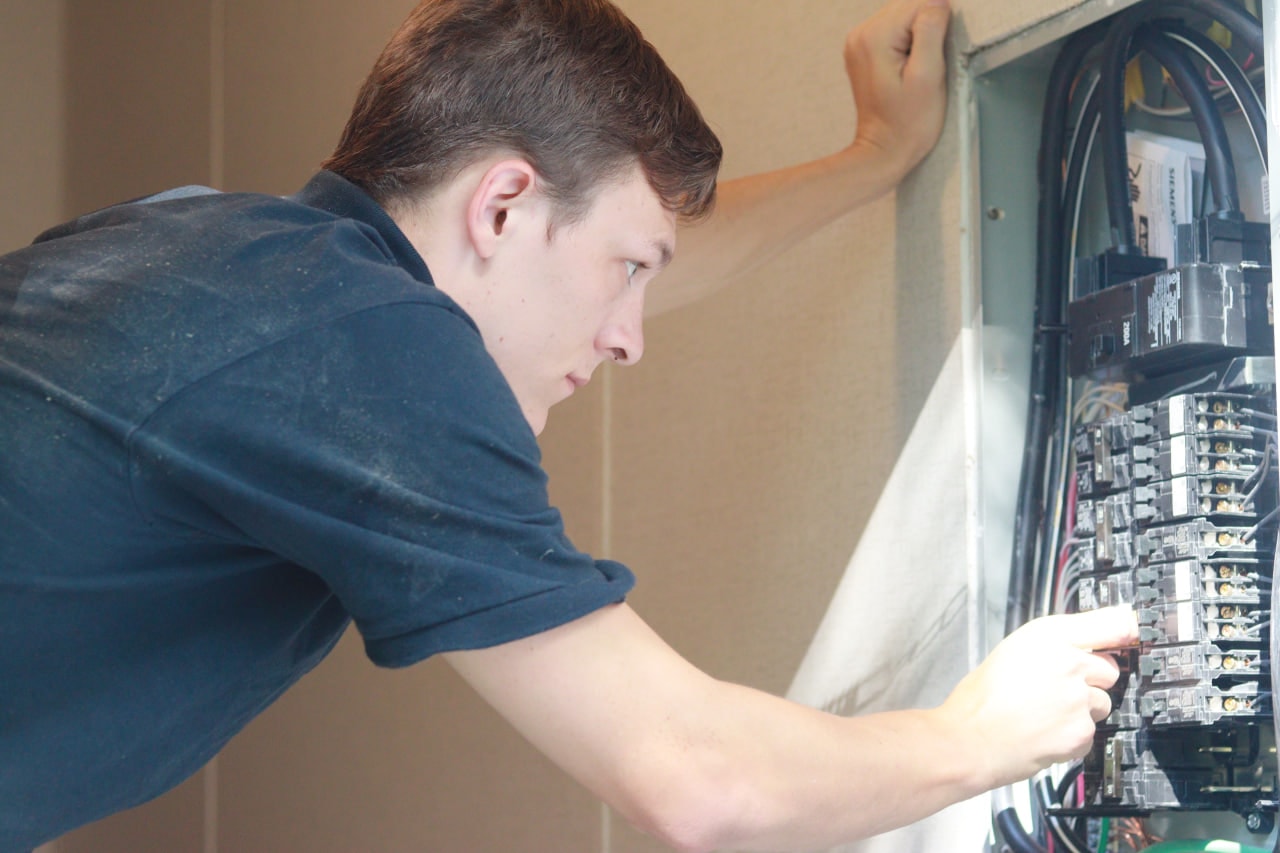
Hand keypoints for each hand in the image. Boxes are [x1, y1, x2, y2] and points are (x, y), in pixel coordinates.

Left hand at [844, 0, 950, 179]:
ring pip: (903, 18)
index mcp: (874, 36)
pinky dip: (908, 44)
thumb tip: (938, 1)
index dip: (937, 27)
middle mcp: (860, 34)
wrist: (884, 151)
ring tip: (916, 70)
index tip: (933, 58)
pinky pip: (894, 32)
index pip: (919, 4)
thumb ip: (931, 30)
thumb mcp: (928, 75)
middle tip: (925, 66)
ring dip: (918, 38)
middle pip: (908, 8)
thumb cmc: (909, 122)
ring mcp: (858, 43)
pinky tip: (908, 69)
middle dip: (926, 31)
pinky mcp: (864, 52)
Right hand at [938, 606, 1138, 789]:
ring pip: (1101, 703)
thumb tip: (1099, 633)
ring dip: (1082, 710)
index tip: (1131, 633)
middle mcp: (1069, 662)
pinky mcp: (1081, 732)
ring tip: (1045, 714)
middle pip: (1110, 669)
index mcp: (1048, 635)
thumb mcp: (1015, 649)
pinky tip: (1045, 732)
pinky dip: (1073, 736)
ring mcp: (1078, 699)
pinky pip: (1090, 732)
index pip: (1112, 623)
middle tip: (1057, 688)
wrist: (970, 738)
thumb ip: (1058, 642)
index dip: (1126, 629)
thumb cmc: (984, 695)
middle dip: (1091, 679)